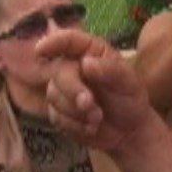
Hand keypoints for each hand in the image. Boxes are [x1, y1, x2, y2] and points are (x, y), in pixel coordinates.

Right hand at [36, 30, 154, 152]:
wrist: (127, 131)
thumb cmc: (130, 99)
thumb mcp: (129, 83)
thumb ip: (110, 70)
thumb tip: (86, 63)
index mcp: (91, 51)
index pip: (69, 40)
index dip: (54, 42)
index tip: (41, 49)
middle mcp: (73, 66)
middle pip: (58, 71)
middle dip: (72, 90)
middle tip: (90, 105)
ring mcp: (62, 89)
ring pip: (54, 95)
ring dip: (76, 112)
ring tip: (97, 118)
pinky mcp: (57, 111)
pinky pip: (56, 116)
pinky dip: (74, 125)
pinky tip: (90, 128)